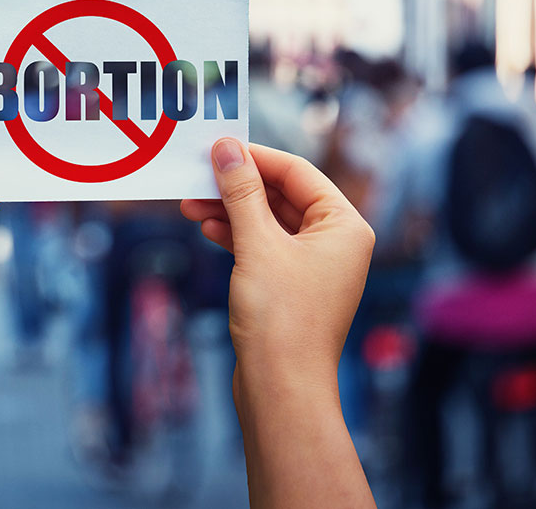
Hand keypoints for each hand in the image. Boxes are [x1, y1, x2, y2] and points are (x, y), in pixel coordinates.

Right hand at [182, 141, 375, 508]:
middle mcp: (335, 242)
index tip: (218, 147)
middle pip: (282, 195)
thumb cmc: (281, 318)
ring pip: (269, 221)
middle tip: (198, 176)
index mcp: (344, 226)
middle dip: (237, 186)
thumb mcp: (256, 244)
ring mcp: (314, 266)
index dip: (255, 157)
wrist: (280, 388)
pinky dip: (237, 235)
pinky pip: (264, 245)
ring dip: (231, 210)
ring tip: (191, 205)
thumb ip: (241, 192)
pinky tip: (208, 229)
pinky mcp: (291, 286)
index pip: (298, 172)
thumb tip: (227, 148)